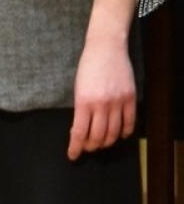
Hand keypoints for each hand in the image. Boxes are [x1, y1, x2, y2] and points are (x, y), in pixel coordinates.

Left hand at [67, 37, 135, 159]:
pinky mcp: (130, 98)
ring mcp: (118, 102)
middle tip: (87, 148)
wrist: (106, 48)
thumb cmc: (87, 66)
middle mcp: (101, 104)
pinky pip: (129, 122)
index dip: (76, 147)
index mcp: (83, 101)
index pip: (79, 132)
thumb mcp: (78, 87)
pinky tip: (119, 135)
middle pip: (98, 136)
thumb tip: (81, 128)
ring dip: (106, 142)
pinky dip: (124, 132)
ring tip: (101, 143)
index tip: (73, 155)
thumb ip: (81, 107)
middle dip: (91, 146)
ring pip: (114, 132)